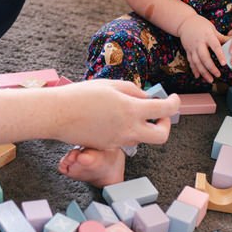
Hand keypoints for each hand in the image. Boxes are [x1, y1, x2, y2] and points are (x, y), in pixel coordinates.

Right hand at [55, 79, 178, 150]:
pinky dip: (124, 129)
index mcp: (132, 110)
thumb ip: (133, 91)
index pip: (165, 110)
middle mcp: (129, 129)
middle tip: (159, 115)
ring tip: (127, 110)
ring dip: (142, 125)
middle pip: (161, 136)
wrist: (57, 114)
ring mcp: (119, 141)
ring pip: (141, 138)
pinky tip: (109, 118)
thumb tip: (146, 99)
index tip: (173, 98)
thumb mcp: (110, 85)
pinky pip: (124, 139)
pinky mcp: (107, 147)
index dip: (174, 103)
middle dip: (165, 125)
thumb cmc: (81, 95)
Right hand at [176, 13, 226, 82]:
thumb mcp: (212, 29)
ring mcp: (192, 48)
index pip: (214, 46)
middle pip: (204, 57)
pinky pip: (191, 62)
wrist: (185, 22)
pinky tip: (198, 76)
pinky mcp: (188, 51)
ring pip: (197, 62)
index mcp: (207, 36)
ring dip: (203, 72)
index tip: (224, 63)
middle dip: (211, 67)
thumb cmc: (201, 25)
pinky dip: (194, 70)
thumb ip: (221, 38)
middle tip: (218, 75)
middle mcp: (199, 43)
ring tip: (210, 79)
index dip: (219, 55)